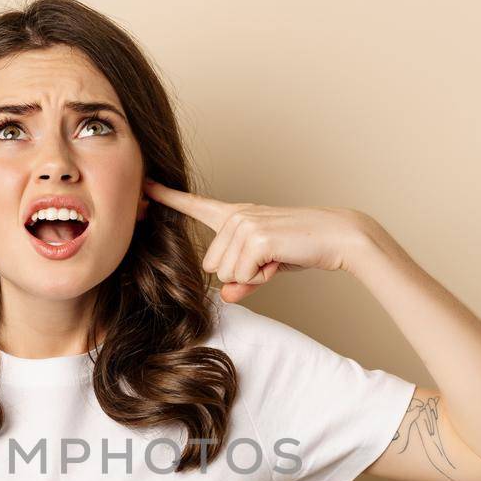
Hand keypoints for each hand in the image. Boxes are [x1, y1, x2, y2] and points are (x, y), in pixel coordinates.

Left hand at [142, 179, 370, 302]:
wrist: (336, 237)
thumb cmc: (300, 248)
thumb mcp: (264, 267)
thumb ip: (241, 280)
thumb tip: (226, 296)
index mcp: (235, 215)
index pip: (195, 205)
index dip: (168, 197)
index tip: (145, 185)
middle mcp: (236, 215)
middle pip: (212, 265)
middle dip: (239, 273)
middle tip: (269, 259)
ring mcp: (245, 224)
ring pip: (227, 273)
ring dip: (253, 275)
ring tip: (276, 257)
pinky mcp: (256, 238)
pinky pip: (243, 275)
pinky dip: (262, 277)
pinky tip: (279, 260)